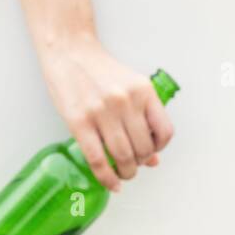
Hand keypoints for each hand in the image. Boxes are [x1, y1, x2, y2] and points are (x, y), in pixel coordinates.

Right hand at [38, 35, 174, 192]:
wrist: (69, 52)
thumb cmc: (99, 70)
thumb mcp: (130, 86)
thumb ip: (142, 118)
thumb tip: (153, 158)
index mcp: (143, 91)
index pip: (164, 131)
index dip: (160, 148)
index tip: (152, 152)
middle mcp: (125, 101)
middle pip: (143, 148)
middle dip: (140, 164)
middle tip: (133, 166)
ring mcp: (102, 112)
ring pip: (122, 157)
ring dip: (126, 173)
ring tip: (123, 174)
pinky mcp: (79, 122)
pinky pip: (97, 160)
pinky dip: (107, 177)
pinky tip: (111, 183)